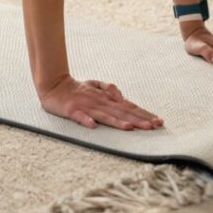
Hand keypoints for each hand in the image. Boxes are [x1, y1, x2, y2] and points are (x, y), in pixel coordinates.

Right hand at [38, 74, 163, 130]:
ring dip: (117, 122)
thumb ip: (110, 89)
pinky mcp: (72, 110)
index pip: (128, 106)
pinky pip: (80, 116)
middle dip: (138, 119)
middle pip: (121, 112)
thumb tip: (121, 96)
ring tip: (131, 128)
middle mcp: (99, 102)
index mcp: (106, 98)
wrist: (54, 85)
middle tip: (154, 126)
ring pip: (104, 115)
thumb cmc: (78, 89)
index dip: (143, 113)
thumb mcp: (95, 85)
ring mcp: (86, 106)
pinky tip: (93, 126)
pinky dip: (86, 121)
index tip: (158, 121)